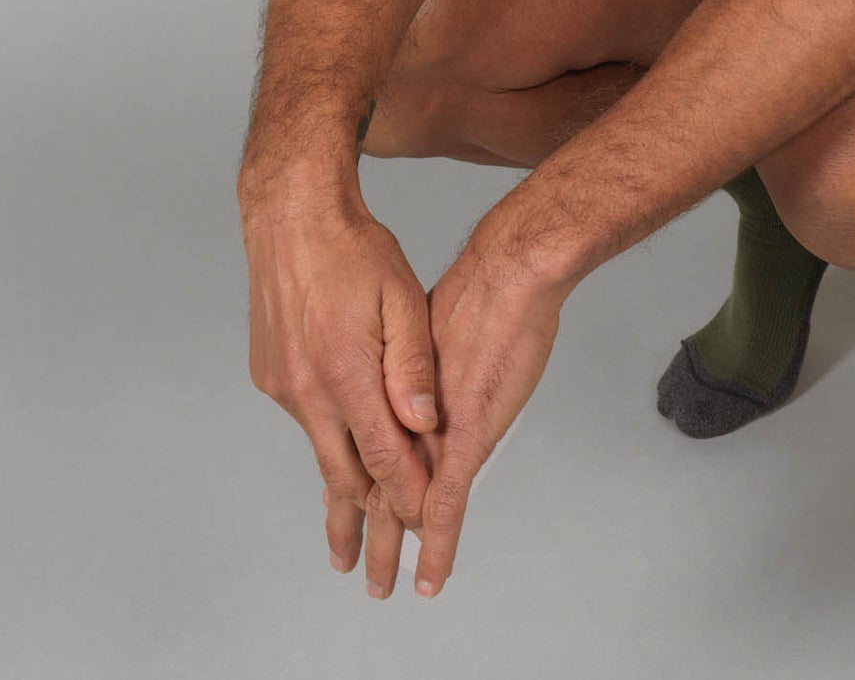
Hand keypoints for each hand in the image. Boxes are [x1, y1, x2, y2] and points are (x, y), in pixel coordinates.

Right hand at [241, 192, 442, 583]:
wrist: (291, 216)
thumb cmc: (356, 250)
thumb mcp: (400, 298)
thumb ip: (412, 366)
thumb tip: (426, 424)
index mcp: (343, 372)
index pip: (383, 455)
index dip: (408, 495)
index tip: (427, 527)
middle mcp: (305, 388)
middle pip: (343, 472)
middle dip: (363, 522)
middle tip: (371, 574)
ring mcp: (281, 383)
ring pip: (321, 447)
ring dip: (343, 483)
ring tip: (350, 531)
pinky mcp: (269, 373)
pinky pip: (305, 418)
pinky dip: (328, 437)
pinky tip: (342, 447)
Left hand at [373, 237, 568, 598]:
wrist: (511, 272)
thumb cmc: (481, 288)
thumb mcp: (422, 321)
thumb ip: (411, 366)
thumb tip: (403, 396)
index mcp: (391, 387)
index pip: (365, 450)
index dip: (353, 485)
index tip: (343, 512)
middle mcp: (404, 413)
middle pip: (372, 485)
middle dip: (360, 531)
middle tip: (350, 565)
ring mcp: (433, 428)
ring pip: (399, 504)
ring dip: (388, 546)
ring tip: (381, 582)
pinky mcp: (468, 435)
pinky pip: (447, 504)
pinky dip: (438, 543)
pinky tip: (432, 574)